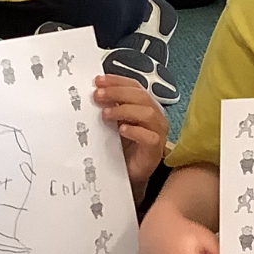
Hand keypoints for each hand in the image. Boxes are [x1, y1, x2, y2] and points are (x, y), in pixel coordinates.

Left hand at [94, 74, 168, 197]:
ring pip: (147, 113)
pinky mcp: (155, 149)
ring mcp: (158, 132)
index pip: (134, 86)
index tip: (98, 81)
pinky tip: (122, 130)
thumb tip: (95, 92)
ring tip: (105, 114)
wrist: (130, 172)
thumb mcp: (114, 122)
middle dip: (117, 93)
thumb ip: (109, 107)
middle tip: (98, 95)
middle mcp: (154, 115)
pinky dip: (135, 131)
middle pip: (140, 96)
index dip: (117, 81)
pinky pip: (149, 137)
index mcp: (145, 105)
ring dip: (124, 110)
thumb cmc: (123, 146)